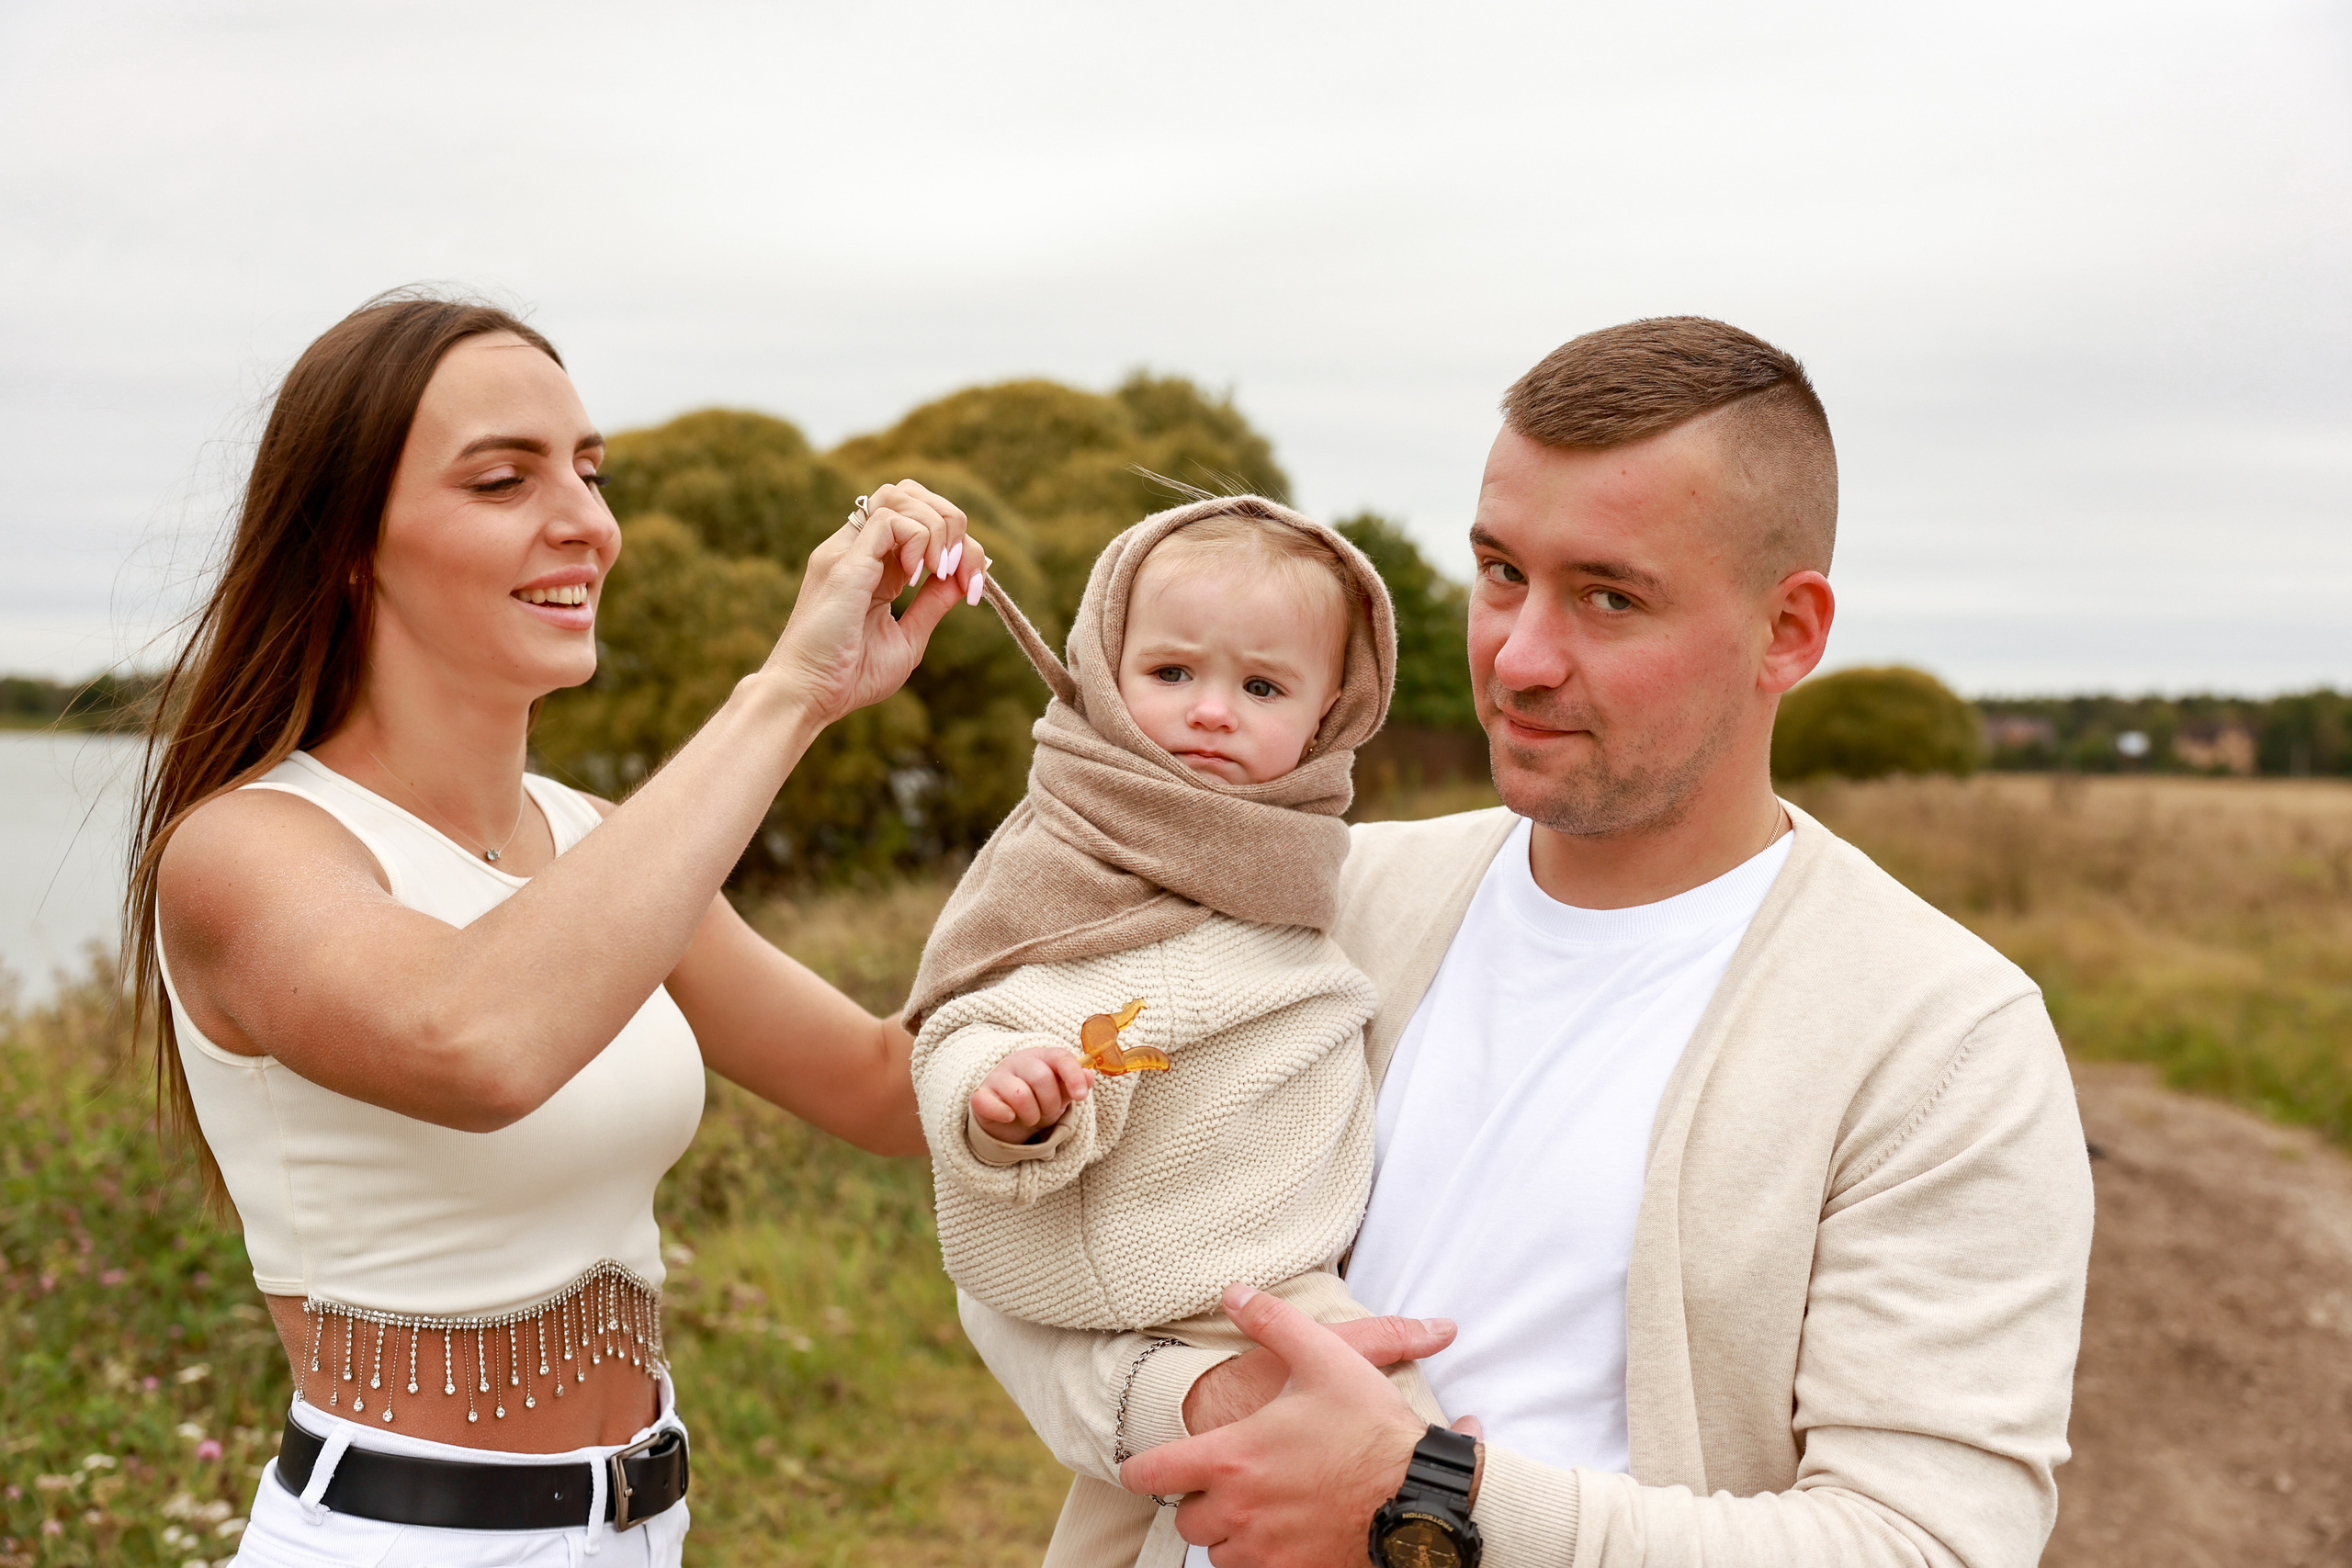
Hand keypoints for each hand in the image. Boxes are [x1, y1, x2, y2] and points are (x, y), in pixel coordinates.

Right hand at [765, 480, 988, 723]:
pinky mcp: (844, 563)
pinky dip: (917, 539)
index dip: (958, 542)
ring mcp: (847, 550)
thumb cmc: (849, 677)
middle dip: (951, 522)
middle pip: (910, 493)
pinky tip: (914, 579)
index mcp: (873, 565)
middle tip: (960, 570)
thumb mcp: (907, 638)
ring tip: (940, 572)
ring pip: (899, 495)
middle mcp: (857, 548)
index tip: (973, 585)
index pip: (919, 519)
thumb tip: (964, 576)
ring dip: (937, 528)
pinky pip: (888, 519)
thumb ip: (932, 604)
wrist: (807, 696)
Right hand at [971, 1046, 1091, 1142]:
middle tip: (1048, 1112)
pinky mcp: (981, 1095)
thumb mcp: (1060, 1094)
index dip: (1073, 1076)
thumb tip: (1089, 1075)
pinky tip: (1009, 1117)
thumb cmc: (1038, 1101)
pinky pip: (992, 1105)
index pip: (1060, 1057)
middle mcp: (1018, 1062)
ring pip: (1020, 1095)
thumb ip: (1074, 1084)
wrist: (1008, 1120)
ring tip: (1030, 1117)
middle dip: (1050, 1103)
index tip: (1081, 1096)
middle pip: (1042, 1078)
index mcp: (1042, 1057)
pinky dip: (1004, 1115)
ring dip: (1031, 1115)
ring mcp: (997, 1077)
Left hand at [1121, 1284, 1429, 1565]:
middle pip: (1187, 1520)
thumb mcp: (1323, 1357)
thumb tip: (1234, 1293)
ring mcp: (1267, 1551)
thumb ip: (1272, 1321)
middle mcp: (1240, 1512)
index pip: (1153, 1474)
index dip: (1139, 1469)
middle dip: (1199, 1501)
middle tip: (1224, 1481)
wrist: (1419, 1494)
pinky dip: (1258, 1557)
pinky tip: (1281, 1534)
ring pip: (1219, 1553)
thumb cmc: (1369, 1426)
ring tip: (1255, 1507)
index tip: (1138, 1468)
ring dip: (1227, 1533)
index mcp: (1233, 1459)